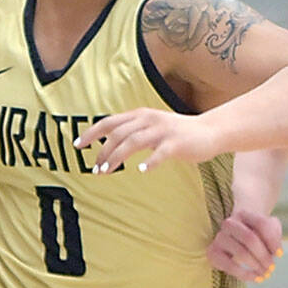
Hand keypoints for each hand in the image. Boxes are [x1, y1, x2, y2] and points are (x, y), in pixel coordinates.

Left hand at [75, 107, 218, 173]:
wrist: (210, 131)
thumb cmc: (177, 133)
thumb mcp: (152, 128)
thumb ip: (133, 133)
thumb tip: (109, 146)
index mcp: (140, 116)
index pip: (109, 122)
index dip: (91, 133)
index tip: (77, 145)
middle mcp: (149, 120)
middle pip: (118, 134)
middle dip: (103, 151)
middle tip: (96, 168)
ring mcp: (163, 131)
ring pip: (133, 142)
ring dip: (116, 157)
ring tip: (106, 171)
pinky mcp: (176, 143)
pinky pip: (159, 153)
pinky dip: (149, 161)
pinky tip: (141, 170)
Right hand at [208, 207, 282, 281]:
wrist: (233, 240)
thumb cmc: (255, 235)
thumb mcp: (267, 230)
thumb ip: (275, 235)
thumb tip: (276, 252)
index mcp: (244, 214)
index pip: (261, 224)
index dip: (273, 241)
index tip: (280, 254)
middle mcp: (229, 223)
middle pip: (250, 238)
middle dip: (264, 255)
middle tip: (271, 267)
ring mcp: (219, 238)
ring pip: (241, 253)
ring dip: (256, 266)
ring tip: (265, 274)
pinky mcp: (213, 252)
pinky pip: (230, 266)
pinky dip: (245, 275)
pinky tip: (255, 278)